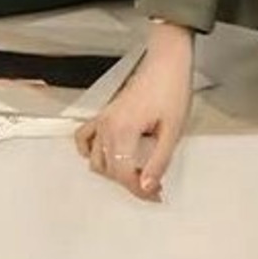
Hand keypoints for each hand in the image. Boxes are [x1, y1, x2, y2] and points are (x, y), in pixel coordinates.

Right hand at [74, 21, 194, 200]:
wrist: (167, 64)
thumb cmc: (171, 90)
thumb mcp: (172, 130)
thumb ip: (159, 161)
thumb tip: (148, 186)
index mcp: (123, 131)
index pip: (123, 174)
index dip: (139, 190)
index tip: (154, 195)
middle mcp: (107, 126)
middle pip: (110, 169)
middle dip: (130, 183)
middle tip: (153, 186)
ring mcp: (102, 120)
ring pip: (96, 159)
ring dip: (113, 172)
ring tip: (137, 174)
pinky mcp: (104, 114)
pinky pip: (84, 138)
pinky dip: (90, 152)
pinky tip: (105, 157)